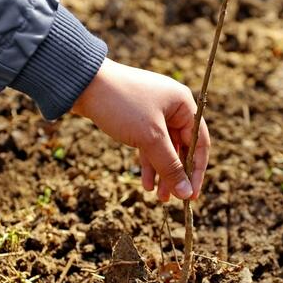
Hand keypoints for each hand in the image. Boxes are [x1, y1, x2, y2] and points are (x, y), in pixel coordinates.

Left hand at [72, 58, 209, 201]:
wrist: (83, 84)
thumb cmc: (123, 105)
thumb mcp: (150, 138)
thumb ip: (170, 166)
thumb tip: (186, 193)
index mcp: (183, 104)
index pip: (199, 143)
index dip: (197, 171)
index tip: (192, 195)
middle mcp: (172, 107)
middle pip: (181, 147)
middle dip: (176, 174)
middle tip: (172, 199)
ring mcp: (154, 112)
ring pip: (163, 148)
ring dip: (162, 172)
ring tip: (158, 196)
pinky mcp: (136, 118)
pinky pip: (148, 144)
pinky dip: (148, 162)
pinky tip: (146, 183)